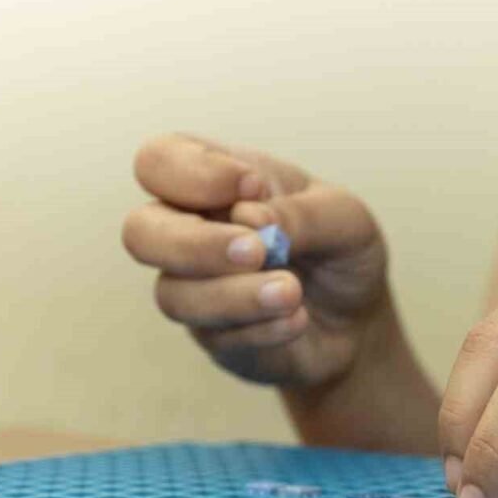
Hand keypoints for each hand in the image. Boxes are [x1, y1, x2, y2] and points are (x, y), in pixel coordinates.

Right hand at [123, 134, 387, 386]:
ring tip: (293, 292)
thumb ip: (303, 214)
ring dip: (236, 294)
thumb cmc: (339, 251)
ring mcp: (193, 287)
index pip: (160, 161)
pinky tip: (298, 320)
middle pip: (140, 232)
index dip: (192, 174)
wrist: (357, 320)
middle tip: (257, 250)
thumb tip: (252, 218)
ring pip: (174, 295)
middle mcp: (188, 231)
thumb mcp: (344, 218)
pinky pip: (215, 336)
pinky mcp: (211, 335)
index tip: (253, 186)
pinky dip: (260, 328)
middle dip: (195, 244)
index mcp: (213, 181)